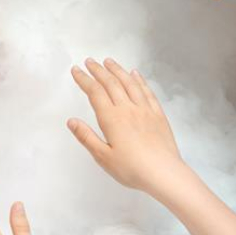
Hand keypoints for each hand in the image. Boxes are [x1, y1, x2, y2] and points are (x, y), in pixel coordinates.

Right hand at [67, 58, 180, 191]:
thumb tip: (71, 121)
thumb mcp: (103, 157)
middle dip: (98, 70)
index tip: (76, 70)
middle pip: (111, 83)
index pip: (94, 92)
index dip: (84, 79)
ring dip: (117, 70)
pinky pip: (147, 91)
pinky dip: (139, 80)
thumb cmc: (132, 169)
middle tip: (90, 61)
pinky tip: (135, 74)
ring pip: (129, 83)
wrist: (164, 173)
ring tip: (109, 61)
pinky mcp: (158, 114)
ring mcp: (145, 109)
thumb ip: (86, 137)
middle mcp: (128, 109)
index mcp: (112, 119)